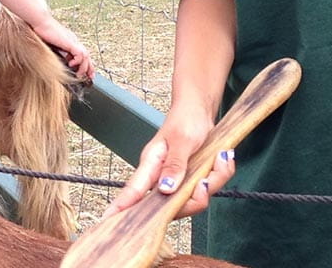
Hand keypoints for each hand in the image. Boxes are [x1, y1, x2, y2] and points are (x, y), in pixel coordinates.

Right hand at [31, 19, 93, 80]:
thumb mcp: (52, 45)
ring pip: (85, 56)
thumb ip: (58, 52)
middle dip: (89, 68)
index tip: (87, 74)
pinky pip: (80, 54)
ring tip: (79, 74)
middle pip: (87, 56)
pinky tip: (71, 64)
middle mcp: (74, 41)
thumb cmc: (43, 32)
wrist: (41, 22)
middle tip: (89, 77)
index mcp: (70, 41)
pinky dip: (78, 61)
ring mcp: (73, 41)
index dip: (86, 64)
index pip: (83, 54)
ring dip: (83, 67)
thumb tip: (61, 62)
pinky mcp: (70, 42)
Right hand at [103, 110, 233, 219]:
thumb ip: (174, 165)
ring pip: (194, 199)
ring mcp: (177, 181)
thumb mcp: (181, 140)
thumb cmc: (184, 120)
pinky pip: (209, 188)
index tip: (107, 222)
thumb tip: (165, 190)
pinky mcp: (191, 180)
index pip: (132, 192)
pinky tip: (223, 158)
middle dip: (195, 198)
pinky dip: (220, 174)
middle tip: (204, 183)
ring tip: (220, 158)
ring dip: (213, 181)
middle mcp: (161, 178)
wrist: (198, 110)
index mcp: (150, 166)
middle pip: (172, 207)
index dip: (121, 208)